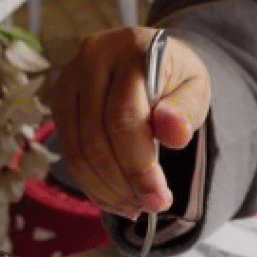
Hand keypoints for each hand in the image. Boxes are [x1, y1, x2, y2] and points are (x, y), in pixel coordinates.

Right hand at [51, 26, 210, 218]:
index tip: (158, 199)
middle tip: (149, 206)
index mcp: (131, 49)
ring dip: (104, 189)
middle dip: (122, 183)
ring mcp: (69, 79)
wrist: (156, 62)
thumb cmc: (177, 79)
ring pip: (76, 149)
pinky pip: (69, 151)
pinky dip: (91, 182)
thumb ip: (186, 111)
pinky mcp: (60, 101)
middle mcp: (92, 58)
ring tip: (133, 206)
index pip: (124, 118)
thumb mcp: (196, 90)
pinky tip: (115, 196)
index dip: (138, 165)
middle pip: (95, 138)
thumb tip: (174, 133)